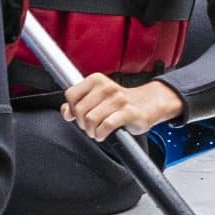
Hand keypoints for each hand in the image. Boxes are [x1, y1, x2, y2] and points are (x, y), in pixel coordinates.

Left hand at [61, 73, 183, 140]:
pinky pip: (106, 126)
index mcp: (96, 80)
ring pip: (91, 119)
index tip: (78, 116)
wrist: (148, 103)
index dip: (71, 110)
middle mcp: (106, 87)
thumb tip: (65, 111)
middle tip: (89, 127)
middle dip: (82, 124)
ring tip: (96, 132)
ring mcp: (118, 99)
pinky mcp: (128, 112)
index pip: (71, 95)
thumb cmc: (120, 101)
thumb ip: (79, 102)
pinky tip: (103, 134)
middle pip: (80, 110)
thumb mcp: (97, 97)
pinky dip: (101, 134)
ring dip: (91, 131)